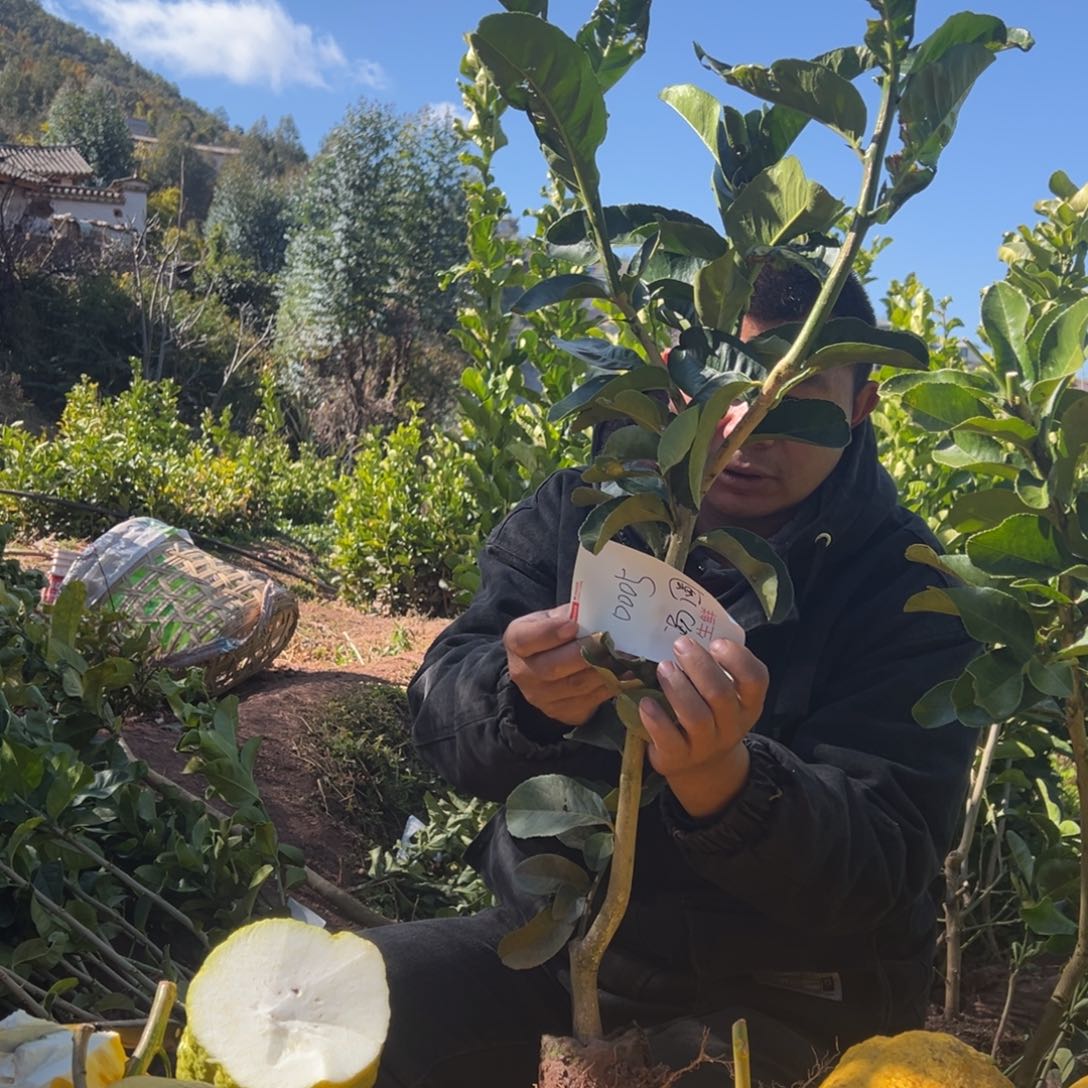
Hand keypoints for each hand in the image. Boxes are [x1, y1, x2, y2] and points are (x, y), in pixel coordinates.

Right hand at [504, 607, 613, 726]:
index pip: (526, 640)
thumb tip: (600, 614)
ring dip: (604, 670)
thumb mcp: (554, 618)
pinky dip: (611, 686)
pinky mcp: (563, 712)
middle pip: (553, 668)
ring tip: (624, 656)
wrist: (544, 668)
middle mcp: (523, 673)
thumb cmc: (552, 635)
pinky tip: (626, 673)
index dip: (548, 634)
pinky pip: (590, 701)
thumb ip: (571, 615)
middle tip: (606, 641)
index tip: (571, 626)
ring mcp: (542, 698)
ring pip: (576, 686)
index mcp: (517, 642)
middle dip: (583, 654)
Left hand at [641, 635, 768, 819]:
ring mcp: (705, 745)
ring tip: (663, 667)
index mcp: (747, 703)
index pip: (756, 679)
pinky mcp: (677, 758)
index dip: (737, 659)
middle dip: (699, 665)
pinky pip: (669, 739)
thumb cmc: (709, 713)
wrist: (701, 765)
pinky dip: (656, 719)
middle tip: (680, 645)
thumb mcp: (721, 691)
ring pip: (696, 716)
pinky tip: (645, 702)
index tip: (715, 643)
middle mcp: (731, 725)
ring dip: (678, 687)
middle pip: (721, 694)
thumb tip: (684, 625)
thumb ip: (713, 666)